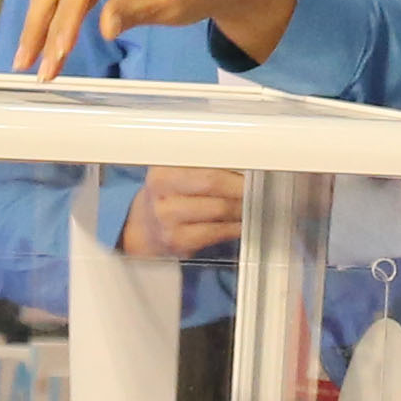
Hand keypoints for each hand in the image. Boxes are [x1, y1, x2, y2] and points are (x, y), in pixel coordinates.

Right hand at [11, 0, 300, 75]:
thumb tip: (104, 28)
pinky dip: (55, 15)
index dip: (66, 16)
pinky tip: (46, 43)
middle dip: (39, 22)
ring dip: (40, 21)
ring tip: (28, 61)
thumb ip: (137, 11)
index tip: (57, 52)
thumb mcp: (174, 3)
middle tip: (26, 64)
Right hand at [131, 165, 245, 258]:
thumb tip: (247, 162)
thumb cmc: (168, 196)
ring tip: (254, 202)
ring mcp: (167, 217)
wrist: (142, 228)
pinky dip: (235, 226)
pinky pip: (217, 232)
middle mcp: (161, 190)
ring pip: (219, 208)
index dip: (232, 162)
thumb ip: (206, 165)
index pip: (205, 159)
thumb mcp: (177, 173)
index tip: (253, 164)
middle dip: (241, 184)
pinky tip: (242, 222)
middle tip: (258, 185)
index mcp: (163, 167)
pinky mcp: (177, 240)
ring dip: (243, 206)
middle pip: (213, 182)